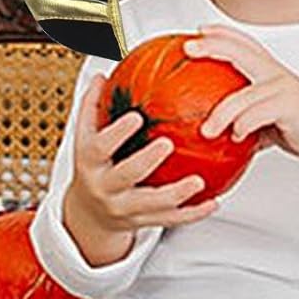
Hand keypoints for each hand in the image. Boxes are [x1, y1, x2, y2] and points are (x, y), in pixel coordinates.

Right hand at [65, 74, 220, 239]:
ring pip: (151, 205)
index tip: (135, 117)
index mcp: (90, 163)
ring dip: (176, 194)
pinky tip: (212, 202)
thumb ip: (93, 107)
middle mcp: (104, 187)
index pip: (99, 147)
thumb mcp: (86, 138)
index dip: (116, 133)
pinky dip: (193, 213)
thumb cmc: (93, 166)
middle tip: (166, 144)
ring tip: (197, 181)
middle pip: (125, 175)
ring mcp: (123, 208)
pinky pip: (170, 220)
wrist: (88, 215)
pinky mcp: (142, 222)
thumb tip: (102, 76)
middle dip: (145, 161)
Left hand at [183, 26, 298, 178]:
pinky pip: (257, 114)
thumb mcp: (266, 116)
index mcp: (270, 71)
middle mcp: (275, 74)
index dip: (222, 32)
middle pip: (240, 52)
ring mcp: (282, 88)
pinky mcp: (289, 106)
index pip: (244, 43)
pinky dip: (242, 126)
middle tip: (188, 49)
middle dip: (212, 46)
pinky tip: (237, 137)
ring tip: (207, 131)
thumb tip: (212, 127)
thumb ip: (243, 115)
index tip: (199, 30)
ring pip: (242, 95)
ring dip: (220, 114)